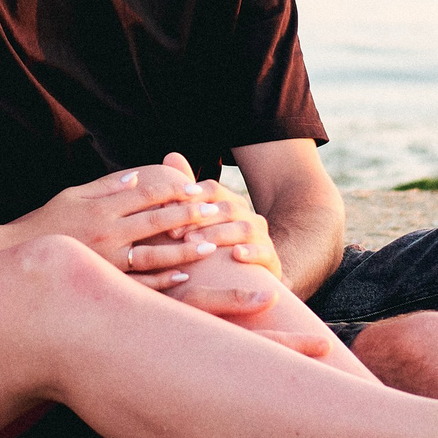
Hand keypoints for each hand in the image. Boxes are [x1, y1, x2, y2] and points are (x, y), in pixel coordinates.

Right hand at [9, 156, 225, 280]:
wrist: (16, 257)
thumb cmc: (47, 222)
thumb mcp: (72, 196)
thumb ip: (106, 187)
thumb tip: (136, 177)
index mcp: (101, 208)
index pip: (146, 194)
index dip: (174, 190)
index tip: (198, 188)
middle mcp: (106, 233)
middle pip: (156, 222)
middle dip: (189, 215)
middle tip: (217, 211)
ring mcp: (106, 260)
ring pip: (152, 255)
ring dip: (183, 250)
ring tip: (209, 245)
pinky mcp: (103, 282)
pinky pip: (137, 283)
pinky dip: (161, 280)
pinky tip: (183, 275)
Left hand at [166, 178, 280, 280]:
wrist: (247, 283)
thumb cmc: (214, 250)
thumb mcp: (197, 223)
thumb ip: (185, 194)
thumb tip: (171, 154)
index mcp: (230, 204)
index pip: (212, 191)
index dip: (189, 199)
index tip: (165, 213)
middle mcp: (248, 216)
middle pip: (227, 208)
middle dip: (200, 220)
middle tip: (176, 233)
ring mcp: (262, 238)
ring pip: (244, 228)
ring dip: (220, 234)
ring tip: (200, 243)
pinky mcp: (272, 261)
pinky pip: (265, 252)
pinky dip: (251, 252)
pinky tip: (236, 255)